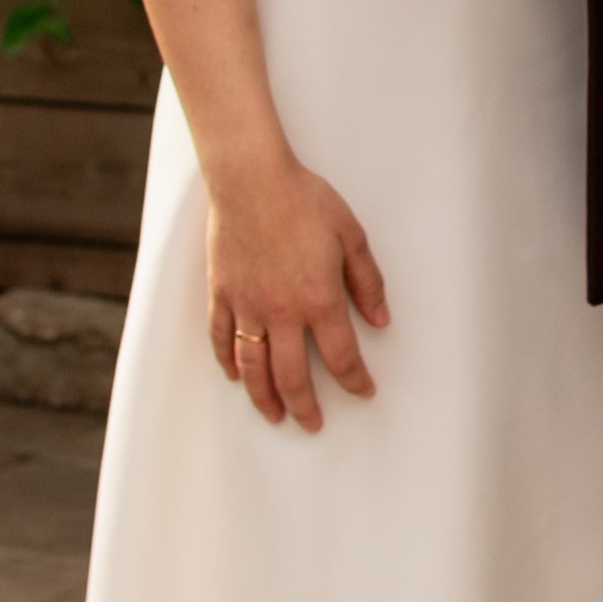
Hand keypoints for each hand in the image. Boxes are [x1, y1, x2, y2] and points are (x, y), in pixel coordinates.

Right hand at [206, 153, 388, 431]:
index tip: (363, 392)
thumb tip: (381, 319)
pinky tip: (236, 377)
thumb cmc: (304, 200)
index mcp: (318, 299)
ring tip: (275, 416)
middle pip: (293, 377)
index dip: (354, 380)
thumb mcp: (350, 235)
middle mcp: (281, 312)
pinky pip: (222, 339)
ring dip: (265, 398)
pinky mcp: (221, 293)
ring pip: (254, 368)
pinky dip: (229, 363)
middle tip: (314, 424)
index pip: (341, 356)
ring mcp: (247, 305)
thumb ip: (367, 281)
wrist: (252, 178)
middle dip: (307, 406)